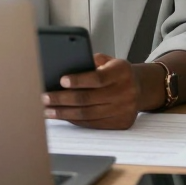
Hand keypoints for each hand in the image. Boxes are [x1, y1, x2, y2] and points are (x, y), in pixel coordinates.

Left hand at [42, 53, 156, 129]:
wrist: (140, 89)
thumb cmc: (117, 72)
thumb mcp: (108, 60)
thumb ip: (91, 61)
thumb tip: (66, 68)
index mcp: (122, 72)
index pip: (98, 78)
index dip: (79, 80)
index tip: (61, 80)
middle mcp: (125, 92)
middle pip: (88, 99)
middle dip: (62, 99)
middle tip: (45, 98)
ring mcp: (124, 110)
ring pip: (88, 114)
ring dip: (64, 113)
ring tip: (48, 110)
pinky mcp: (120, 124)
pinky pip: (92, 124)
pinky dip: (75, 120)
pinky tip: (62, 115)